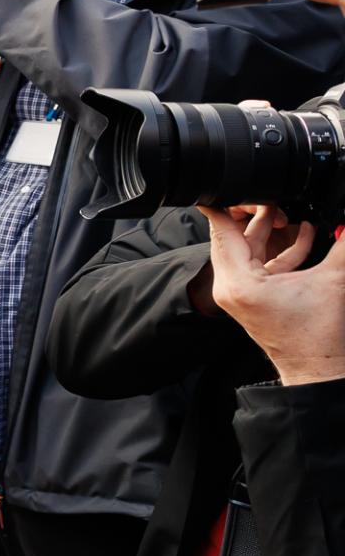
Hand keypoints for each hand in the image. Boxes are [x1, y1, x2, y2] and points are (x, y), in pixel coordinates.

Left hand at [200, 205, 344, 384]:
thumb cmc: (318, 337)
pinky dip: (276, 250)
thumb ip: (341, 246)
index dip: (225, 204)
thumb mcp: (332, 281)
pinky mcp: (251, 298)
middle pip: (231, 236)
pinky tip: (301, 234)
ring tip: (288, 211)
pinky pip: (258, 264)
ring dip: (267, 230)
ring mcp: (238, 293)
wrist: (318, 371)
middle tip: (271, 197)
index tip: (226, 185)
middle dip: (252, 214)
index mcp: (239, 281)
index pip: (222, 230)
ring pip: (246, 249)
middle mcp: (230, 286)